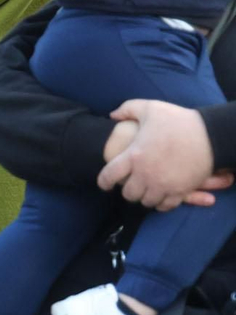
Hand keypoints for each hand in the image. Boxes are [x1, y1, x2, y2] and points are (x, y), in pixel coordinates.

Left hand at [99, 99, 224, 209]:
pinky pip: (165, 206)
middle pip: (128, 194)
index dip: (103, 182)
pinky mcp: (180, 191)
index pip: (109, 176)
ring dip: (144, 196)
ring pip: (146, 202)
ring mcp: (163, 185)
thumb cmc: (178, 121)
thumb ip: (127, 110)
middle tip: (130, 184)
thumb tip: (112, 115)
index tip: (104, 184)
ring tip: (145, 189)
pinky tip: (160, 195)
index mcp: (134, 156)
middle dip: (127, 189)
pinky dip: (161, 203)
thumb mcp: (149, 108)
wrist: (211, 135)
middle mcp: (145, 175)